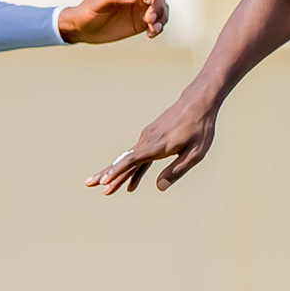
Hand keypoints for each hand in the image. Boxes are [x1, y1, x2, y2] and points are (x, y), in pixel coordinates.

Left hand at [58, 0, 165, 45]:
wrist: (82, 29)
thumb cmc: (87, 11)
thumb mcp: (98, 2)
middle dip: (157, 5)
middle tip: (149, 18)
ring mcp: (139, 11)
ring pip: (161, 8)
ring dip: (161, 17)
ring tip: (152, 28)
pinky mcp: (140, 24)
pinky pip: (157, 23)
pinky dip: (158, 28)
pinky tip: (150, 34)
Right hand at [88, 93, 217, 195]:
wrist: (198, 103)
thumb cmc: (200, 128)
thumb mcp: (195, 153)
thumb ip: (177, 171)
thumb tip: (159, 187)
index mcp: (158, 146)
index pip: (132, 160)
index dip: (118, 172)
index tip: (105, 181)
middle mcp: (148, 141)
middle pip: (124, 160)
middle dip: (107, 173)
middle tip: (89, 184)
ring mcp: (148, 138)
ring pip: (129, 158)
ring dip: (115, 172)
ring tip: (102, 185)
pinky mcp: (152, 137)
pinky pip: (138, 156)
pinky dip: (131, 169)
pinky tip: (130, 183)